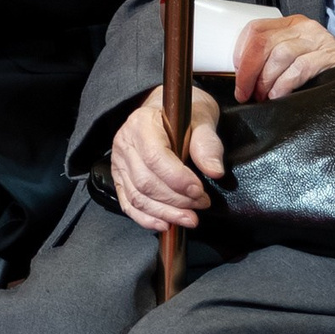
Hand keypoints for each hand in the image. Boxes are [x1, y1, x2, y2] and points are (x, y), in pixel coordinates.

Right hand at [107, 85, 222, 232]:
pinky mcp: (120, 178)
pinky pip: (129, 204)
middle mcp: (125, 142)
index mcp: (142, 123)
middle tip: (201, 205)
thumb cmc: (184, 113)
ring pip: (137, 196)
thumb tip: (215, 172)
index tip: (200, 191)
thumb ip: (207, 144)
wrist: (165, 109)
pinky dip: (147, 218)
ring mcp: (119, 162)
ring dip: (165, 213)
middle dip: (176, 200)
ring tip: (190, 218)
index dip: (177, 179)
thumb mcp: (202, 118)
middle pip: (146, 181)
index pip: (155, 157)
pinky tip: (166, 224)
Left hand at [233, 13, 334, 102]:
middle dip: (248, 71)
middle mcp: (303, 27)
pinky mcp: (329, 57)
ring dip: (265, 80)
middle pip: (263, 43)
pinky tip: (279, 96)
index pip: (255, 29)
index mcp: (290, 24)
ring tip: (263, 96)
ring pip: (279, 56)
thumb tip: (241, 75)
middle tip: (244, 93)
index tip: (235, 73)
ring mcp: (318, 40)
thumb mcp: (294, 54)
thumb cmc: (319, 69)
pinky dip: (284, 84)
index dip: (240, 52)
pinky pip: (299, 69)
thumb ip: (271, 56)